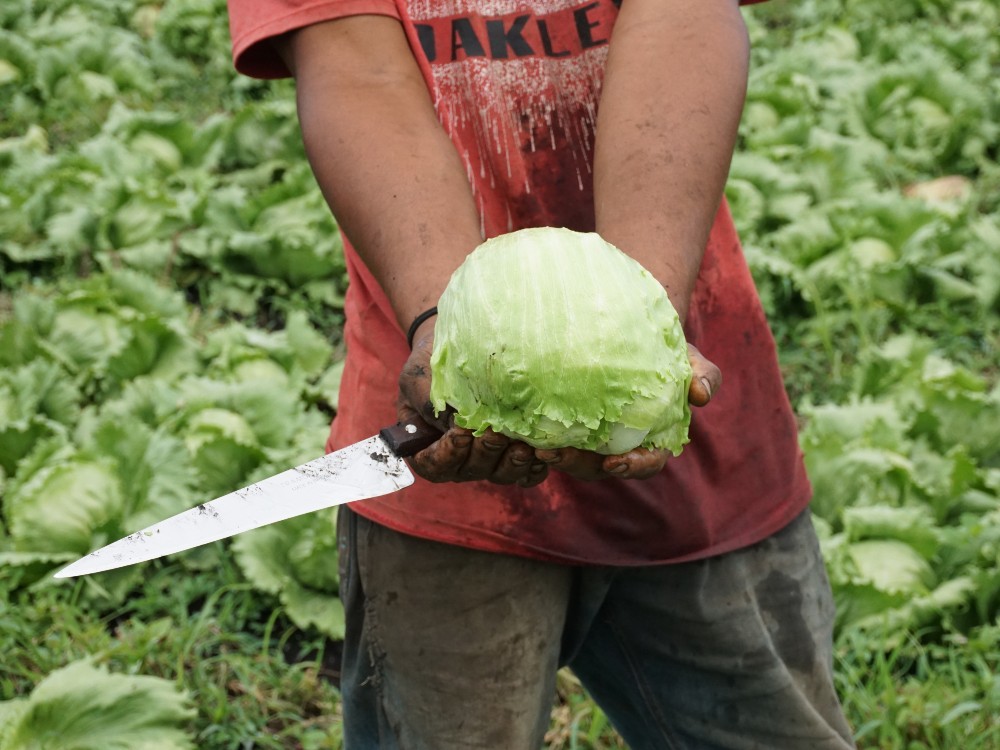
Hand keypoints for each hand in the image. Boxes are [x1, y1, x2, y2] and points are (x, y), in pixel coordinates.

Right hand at [397, 321, 548, 486]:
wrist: (460, 348)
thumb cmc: (431, 365)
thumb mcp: (419, 378)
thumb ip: (428, 402)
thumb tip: (453, 423)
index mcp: (430, 446)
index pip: (434, 466)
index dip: (446, 456)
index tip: (459, 433)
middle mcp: (461, 458)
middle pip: (471, 470)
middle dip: (484, 453)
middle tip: (494, 433)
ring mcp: (490, 458)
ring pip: (501, 474)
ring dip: (511, 462)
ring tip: (521, 445)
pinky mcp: (515, 452)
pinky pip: (528, 472)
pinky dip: (535, 466)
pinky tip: (542, 452)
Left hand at [534, 343, 721, 480]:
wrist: (633, 332)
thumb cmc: (667, 351)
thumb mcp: (689, 359)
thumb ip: (703, 375)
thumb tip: (702, 396)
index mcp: (650, 439)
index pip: (645, 463)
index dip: (632, 467)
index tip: (615, 463)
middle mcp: (617, 444)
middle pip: (596, 467)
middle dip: (575, 463)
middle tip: (553, 452)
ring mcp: (589, 435)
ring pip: (568, 456)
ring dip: (550, 454)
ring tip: (530, 444)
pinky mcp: (564, 420)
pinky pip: (548, 435)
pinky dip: (534, 434)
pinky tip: (516, 426)